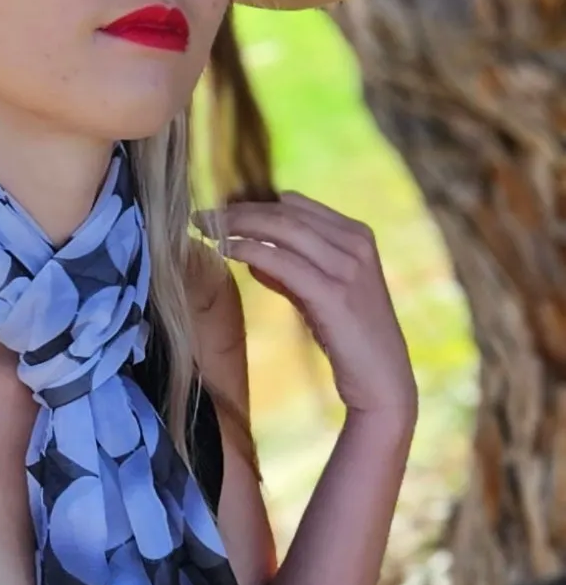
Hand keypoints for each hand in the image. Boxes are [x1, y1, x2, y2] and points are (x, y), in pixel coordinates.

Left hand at [196, 193, 418, 430]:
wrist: (382, 380)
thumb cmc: (350, 339)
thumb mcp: (320, 296)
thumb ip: (292, 273)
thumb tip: (252, 256)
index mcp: (357, 235)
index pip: (298, 206)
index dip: (255, 204)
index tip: (221, 209)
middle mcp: (356, 244)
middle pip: (287, 213)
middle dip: (240, 211)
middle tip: (201, 215)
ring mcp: (347, 267)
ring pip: (283, 230)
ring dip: (238, 225)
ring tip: (204, 227)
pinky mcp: (333, 294)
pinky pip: (282, 262)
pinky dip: (249, 251)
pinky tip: (224, 251)